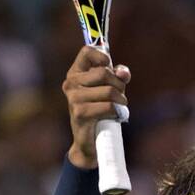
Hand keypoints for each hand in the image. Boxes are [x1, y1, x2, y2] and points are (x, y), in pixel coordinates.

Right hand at [62, 46, 130, 168]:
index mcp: (75, 73)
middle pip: (104, 73)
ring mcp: (74, 98)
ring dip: (121, 100)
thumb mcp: (110, 90)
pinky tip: (116, 116)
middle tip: (120, 95)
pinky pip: (108, 106)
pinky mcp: (80, 113)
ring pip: (109, 91)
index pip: (87, 51)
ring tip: (119, 107)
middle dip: (119, 84)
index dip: (102, 56)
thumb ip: (117, 76)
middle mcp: (71, 83)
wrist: (90, 143)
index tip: (109, 66)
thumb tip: (123, 72)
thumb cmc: (100, 112)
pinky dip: (117, 111)